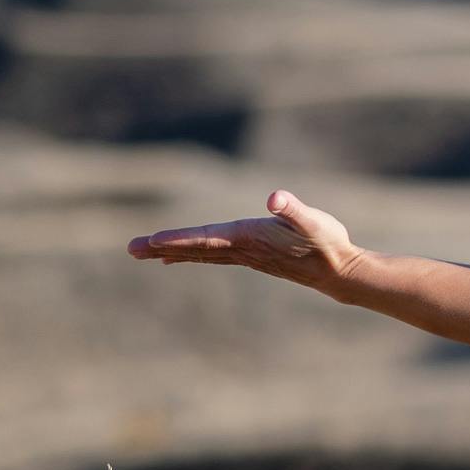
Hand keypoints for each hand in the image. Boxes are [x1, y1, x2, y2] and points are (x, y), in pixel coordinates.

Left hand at [127, 190, 359, 291]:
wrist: (339, 271)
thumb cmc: (328, 242)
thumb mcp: (314, 220)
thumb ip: (294, 209)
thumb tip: (276, 198)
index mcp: (250, 237)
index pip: (207, 239)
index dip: (179, 239)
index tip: (152, 241)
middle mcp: (242, 249)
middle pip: (195, 249)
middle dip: (163, 248)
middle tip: (131, 249)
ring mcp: (245, 255)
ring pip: (200, 253)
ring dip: (171, 252)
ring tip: (145, 252)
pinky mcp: (251, 255)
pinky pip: (212, 255)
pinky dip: (190, 254)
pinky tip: (175, 258)